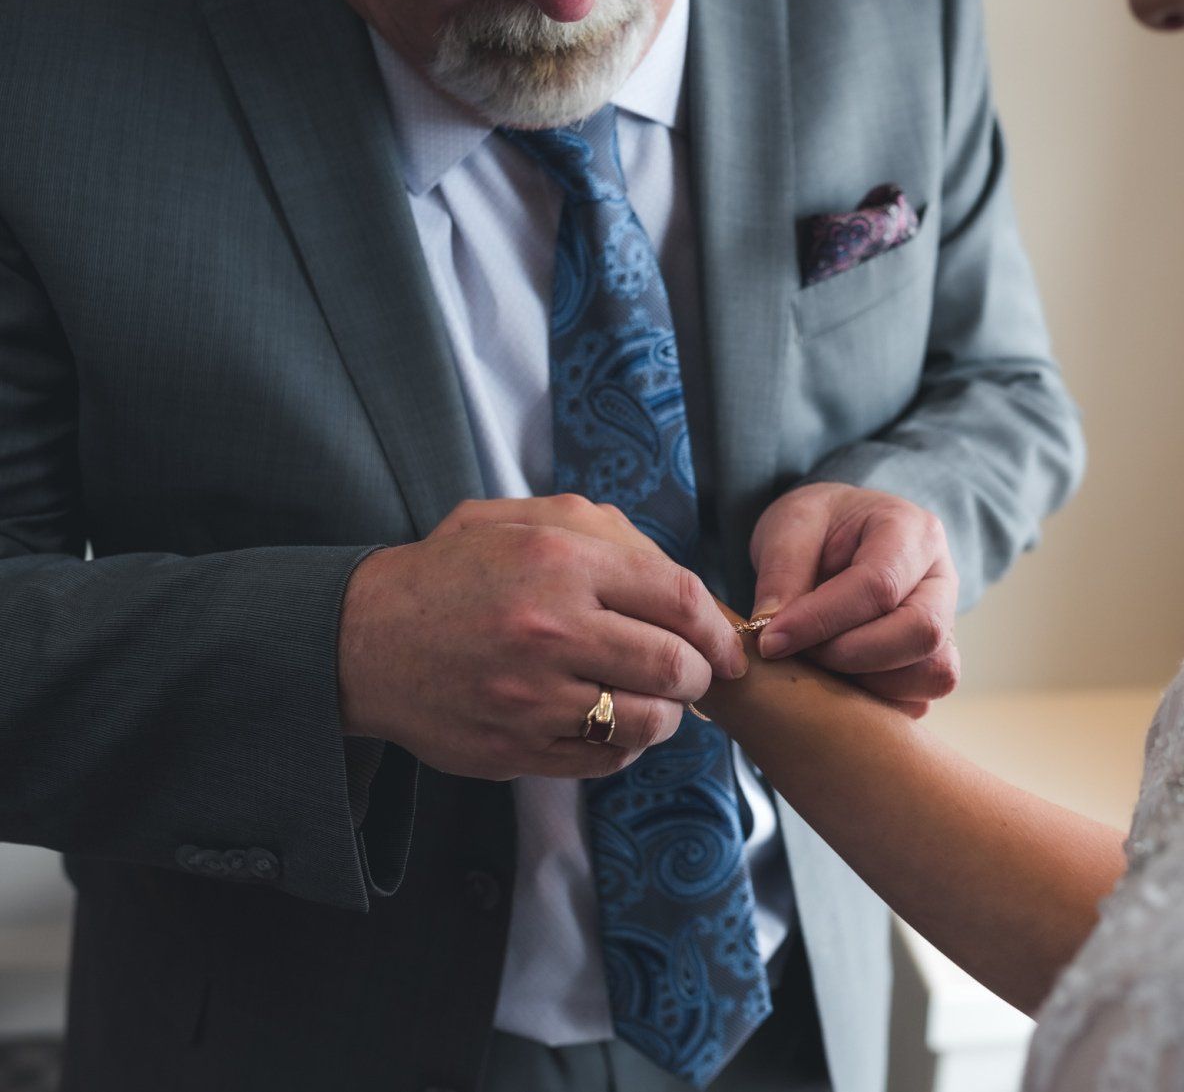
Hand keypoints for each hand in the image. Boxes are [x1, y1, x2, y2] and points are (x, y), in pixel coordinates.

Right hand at [337, 495, 746, 780]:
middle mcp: (550, 629)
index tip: (728, 647)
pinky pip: (604, 760)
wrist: (360, 637)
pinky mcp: (514, 749)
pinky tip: (612, 725)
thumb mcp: (517, 520)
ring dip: (667, 716)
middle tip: (696, 675)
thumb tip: (681, 582)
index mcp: (559, 562)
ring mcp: (531, 697)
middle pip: (674, 666)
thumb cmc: (452, 573)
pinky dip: (624, 746)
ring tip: (655, 701)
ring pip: (647, 721)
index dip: (717, 629)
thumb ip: (604, 534)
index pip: (679, 599)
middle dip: (700, 675)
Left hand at [749, 484, 960, 716]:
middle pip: (921, 633)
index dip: (821, 620)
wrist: (839, 535)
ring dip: (869, 684)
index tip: (771, 641)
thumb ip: (781, 571)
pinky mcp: (933, 662)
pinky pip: (920, 700)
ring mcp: (945, 625)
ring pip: (933, 673)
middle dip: (852, 656)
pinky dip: (877, 702)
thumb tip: (774, 636)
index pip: (878, 586)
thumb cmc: (819, 525)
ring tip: (819, 666)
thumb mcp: (792, 523)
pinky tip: (837, 682)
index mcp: (913, 532)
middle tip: (801, 654)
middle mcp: (942, 581)